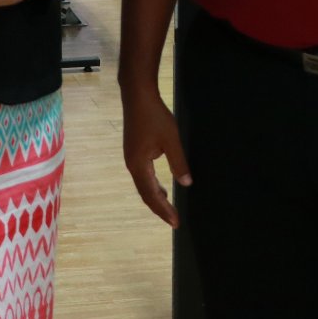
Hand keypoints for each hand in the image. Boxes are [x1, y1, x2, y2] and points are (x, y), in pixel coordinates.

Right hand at [122, 85, 190, 226]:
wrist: (137, 96)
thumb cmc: (154, 116)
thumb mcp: (171, 140)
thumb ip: (179, 163)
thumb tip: (186, 183)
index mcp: (139, 165)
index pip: (152, 195)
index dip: (164, 210)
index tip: (175, 222)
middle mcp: (132, 165)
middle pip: (145, 193)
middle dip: (160, 208)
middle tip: (174, 220)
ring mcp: (131, 158)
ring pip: (143, 185)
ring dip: (156, 197)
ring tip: (169, 207)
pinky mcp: (133, 151)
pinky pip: (143, 175)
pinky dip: (152, 185)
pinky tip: (162, 186)